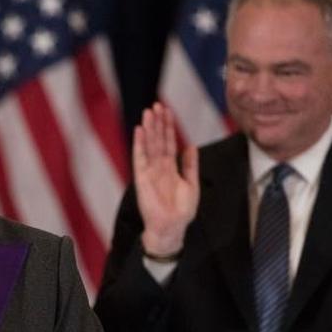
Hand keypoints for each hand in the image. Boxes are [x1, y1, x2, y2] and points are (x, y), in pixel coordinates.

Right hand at [132, 103, 198, 255]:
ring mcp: (150, 171)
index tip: (167, 111)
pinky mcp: (142, 178)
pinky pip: (139, 158)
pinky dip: (139, 144)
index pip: (169, 142)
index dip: (169, 127)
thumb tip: (191, 145)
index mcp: (170, 168)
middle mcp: (159, 167)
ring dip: (149, 129)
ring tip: (148, 112)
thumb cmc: (182, 210)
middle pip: (158, 140)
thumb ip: (190, 164)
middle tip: (157, 105)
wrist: (172, 227)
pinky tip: (139, 131)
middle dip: (158, 123)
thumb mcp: (192, 183)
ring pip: (149, 145)